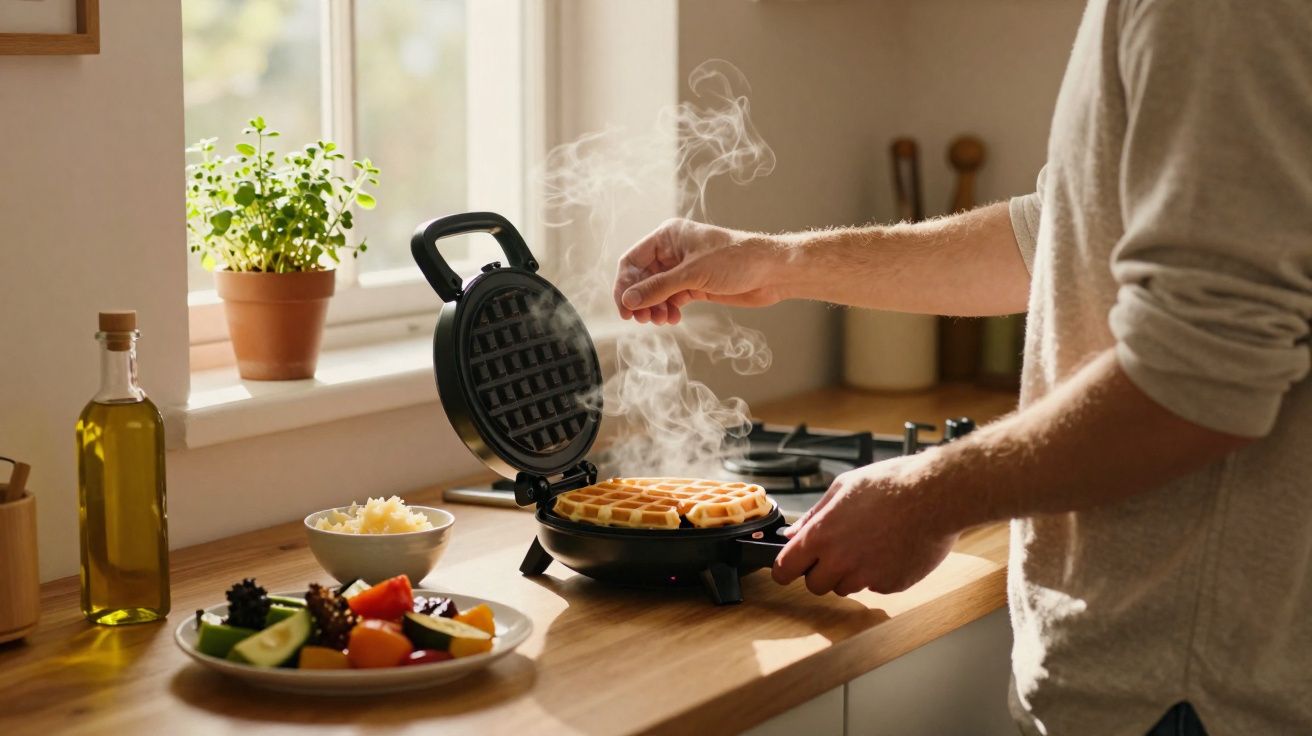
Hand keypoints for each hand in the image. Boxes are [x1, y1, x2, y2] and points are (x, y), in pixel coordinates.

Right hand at [613, 218, 789, 324]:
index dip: (624, 285)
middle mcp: (673, 251)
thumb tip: (628, 300)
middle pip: (642, 278)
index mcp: (668, 236)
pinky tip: (672, 318)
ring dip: (653, 307)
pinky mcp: (695, 285)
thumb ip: (658, 288)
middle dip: (640, 299)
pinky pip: (671, 299)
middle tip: (642, 319)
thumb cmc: (736, 260)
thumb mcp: (692, 274)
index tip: (624, 308)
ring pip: (655, 291)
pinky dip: (667, 309)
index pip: (632, 260)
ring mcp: (683, 269)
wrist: (771, 272)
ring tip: (660, 320)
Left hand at [772, 456, 959, 595]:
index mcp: (822, 536)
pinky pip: (876, 586)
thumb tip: (795, 533)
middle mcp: (841, 561)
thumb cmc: (892, 484)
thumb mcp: (844, 487)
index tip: (787, 569)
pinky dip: (878, 573)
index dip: (784, 570)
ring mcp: (868, 577)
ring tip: (869, 544)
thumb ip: (815, 514)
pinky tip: (890, 549)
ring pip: (845, 587)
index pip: (786, 568)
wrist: (937, 495)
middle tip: (835, 553)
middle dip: (820, 572)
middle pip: (815, 586)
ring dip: (850, 573)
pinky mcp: (892, 584)